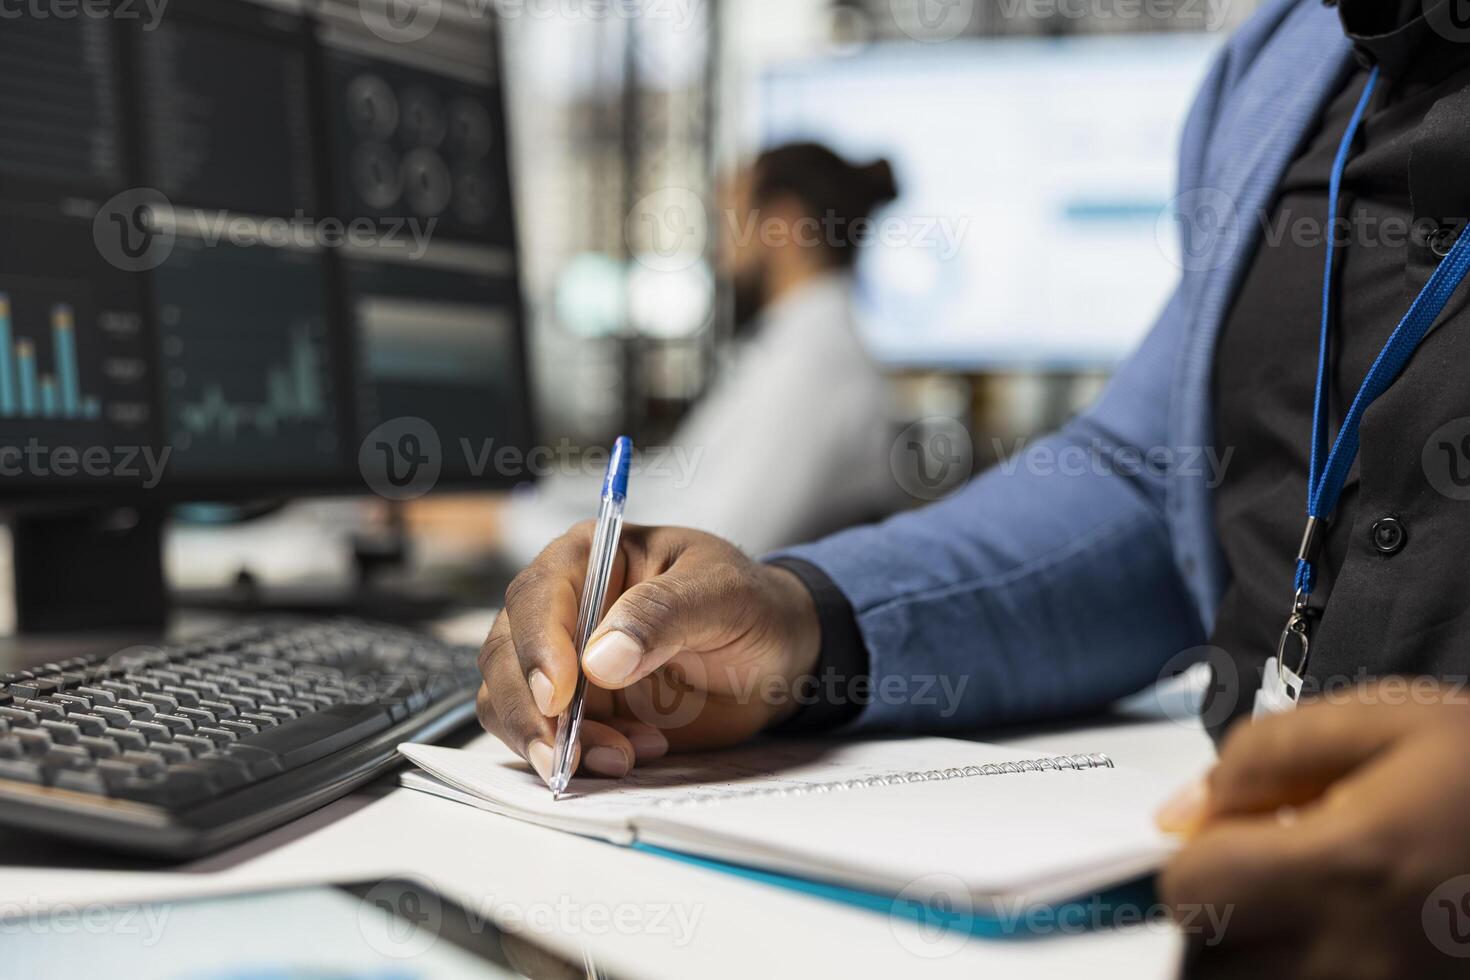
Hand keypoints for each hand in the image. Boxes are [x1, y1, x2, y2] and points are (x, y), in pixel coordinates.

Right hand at [475, 523, 820, 784]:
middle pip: (507, 654)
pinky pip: (544, 738)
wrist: (776, 656)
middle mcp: (564, 607)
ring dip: (549, 741)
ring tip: (620, 756)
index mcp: (591, 556)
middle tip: (566, 752)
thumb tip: (601, 657)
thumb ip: (663, 614)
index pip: (538, 596)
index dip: (538, 646)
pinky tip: (628, 754)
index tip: (559, 694)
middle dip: (531, 709)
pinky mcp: (575, 710)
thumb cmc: (749, 605)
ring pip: (511, 702)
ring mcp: (563, 661)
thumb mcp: (721, 594)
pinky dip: (572, 757)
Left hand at [1157, 682, 1469, 978]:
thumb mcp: (1387, 720)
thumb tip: (1180, 813)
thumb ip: (1266, 754)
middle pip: (1212, 960)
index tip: (1235, 832)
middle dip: (1219, 912)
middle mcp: (1359, 955)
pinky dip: (1299, 970)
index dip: (1196, 853)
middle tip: (1268, 872)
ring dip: (1252, 951)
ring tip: (1303, 904)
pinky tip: (1336, 934)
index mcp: (1349, 867)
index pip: (1191, 889)